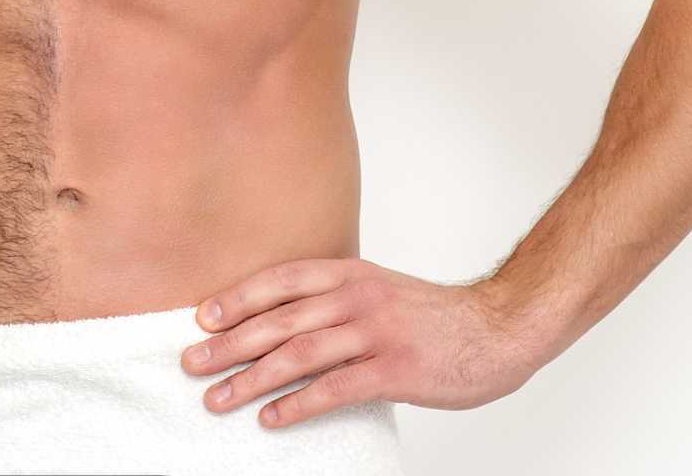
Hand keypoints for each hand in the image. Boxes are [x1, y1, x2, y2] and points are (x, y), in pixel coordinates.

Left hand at [180, 258, 536, 426]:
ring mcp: (376, 333)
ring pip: (298, 355)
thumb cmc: (435, 316)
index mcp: (351, 274)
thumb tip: (283, 318)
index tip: (201, 318)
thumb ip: (336, 297)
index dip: (238, 298)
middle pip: (279, 320)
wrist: (499, 327)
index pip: (281, 280)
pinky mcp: (395, 371)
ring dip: (251, 378)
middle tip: (191, 363)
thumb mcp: (379, 289)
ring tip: (218, 398)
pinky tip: (271, 418)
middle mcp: (358, 298)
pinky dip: (297, 405)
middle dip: (229, 343)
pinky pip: (335, 389)